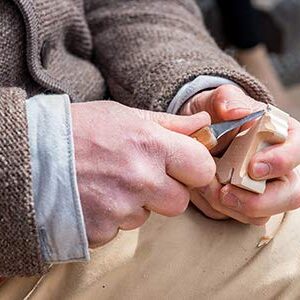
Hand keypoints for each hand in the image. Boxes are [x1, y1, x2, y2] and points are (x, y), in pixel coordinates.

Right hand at [71, 101, 214, 246]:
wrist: (31, 154)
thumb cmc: (80, 130)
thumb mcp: (125, 116)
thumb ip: (170, 124)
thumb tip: (204, 125)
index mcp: (150, 145)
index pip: (201, 168)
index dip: (194, 168)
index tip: (181, 166)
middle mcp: (140, 179)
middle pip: (179, 201)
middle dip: (164, 191)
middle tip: (139, 175)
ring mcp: (120, 208)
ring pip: (146, 216)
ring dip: (134, 203)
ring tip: (108, 183)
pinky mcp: (102, 230)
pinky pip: (120, 229)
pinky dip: (111, 217)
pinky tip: (94, 198)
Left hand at [180, 85, 299, 224]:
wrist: (199, 132)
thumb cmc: (216, 114)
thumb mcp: (220, 101)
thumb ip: (227, 100)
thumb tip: (235, 111)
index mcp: (282, 137)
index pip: (298, 151)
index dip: (281, 162)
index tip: (254, 168)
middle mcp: (277, 166)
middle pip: (291, 194)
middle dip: (260, 200)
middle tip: (227, 193)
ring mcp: (262, 188)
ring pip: (262, 214)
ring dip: (233, 207)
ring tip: (207, 189)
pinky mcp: (243, 201)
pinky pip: (239, 217)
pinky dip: (220, 209)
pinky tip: (204, 193)